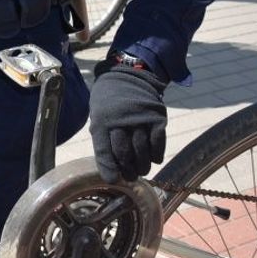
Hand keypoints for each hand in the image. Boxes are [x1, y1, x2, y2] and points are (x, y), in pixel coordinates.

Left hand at [88, 56, 166, 183]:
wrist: (127, 77)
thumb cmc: (109, 103)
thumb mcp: (98, 117)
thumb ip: (104, 139)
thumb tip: (111, 168)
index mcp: (102, 121)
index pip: (104, 150)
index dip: (109, 168)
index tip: (113, 180)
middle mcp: (121, 121)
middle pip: (125, 154)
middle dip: (128, 170)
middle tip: (131, 177)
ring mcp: (140, 119)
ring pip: (142, 151)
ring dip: (143, 165)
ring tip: (142, 170)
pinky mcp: (156, 117)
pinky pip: (158, 142)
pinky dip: (156, 154)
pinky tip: (154, 159)